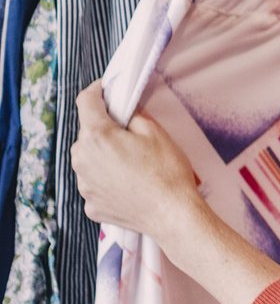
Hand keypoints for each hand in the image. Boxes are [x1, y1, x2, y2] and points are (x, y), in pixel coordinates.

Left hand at [72, 80, 207, 247]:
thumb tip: (124, 111)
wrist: (172, 214)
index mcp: (97, 136)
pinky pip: (94, 183)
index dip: (96, 91)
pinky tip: (129, 184)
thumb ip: (133, 115)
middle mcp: (82, 159)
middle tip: (131, 134)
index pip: (86, 102)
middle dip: (104, 129)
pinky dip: (107, 180)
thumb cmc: (167, 171)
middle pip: (87, 134)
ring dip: (104, 156)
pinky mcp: (90, 205)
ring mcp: (84, 185)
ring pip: (89, 159)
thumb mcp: (156, 132)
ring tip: (133, 164)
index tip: (105, 90)